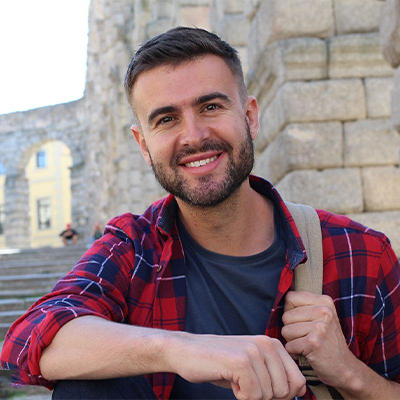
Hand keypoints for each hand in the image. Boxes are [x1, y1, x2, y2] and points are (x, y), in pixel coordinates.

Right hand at [165, 333, 305, 399]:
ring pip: (268, 395)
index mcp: (273, 345)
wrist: (188, 351)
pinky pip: (252, 395)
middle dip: (265, 396)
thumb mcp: (253, 368)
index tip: (261, 388)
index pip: (298, 381)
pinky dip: (240, 395)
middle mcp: (267, 344)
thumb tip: (300, 391)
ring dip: (250, 395)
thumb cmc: (220, 363)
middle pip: (285, 391)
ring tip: (235, 378)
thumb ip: (276, 376)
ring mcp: (254, 351)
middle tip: (246, 384)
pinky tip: (230, 379)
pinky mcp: (241, 360)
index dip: (282, 395)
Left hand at [282, 291, 357, 388]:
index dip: (290, 311)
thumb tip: (278, 298)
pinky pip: (289, 345)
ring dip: (292, 341)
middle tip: (306, 336)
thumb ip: (304, 305)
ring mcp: (320, 327)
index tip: (302, 321)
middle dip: (291, 328)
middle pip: (286, 315)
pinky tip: (307, 353)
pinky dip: (294, 352)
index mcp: (324, 301)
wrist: (345, 367)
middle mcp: (324, 311)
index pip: (290, 297)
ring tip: (307, 344)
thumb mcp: (321, 316)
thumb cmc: (327, 341)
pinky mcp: (313, 342)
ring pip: (285, 330)